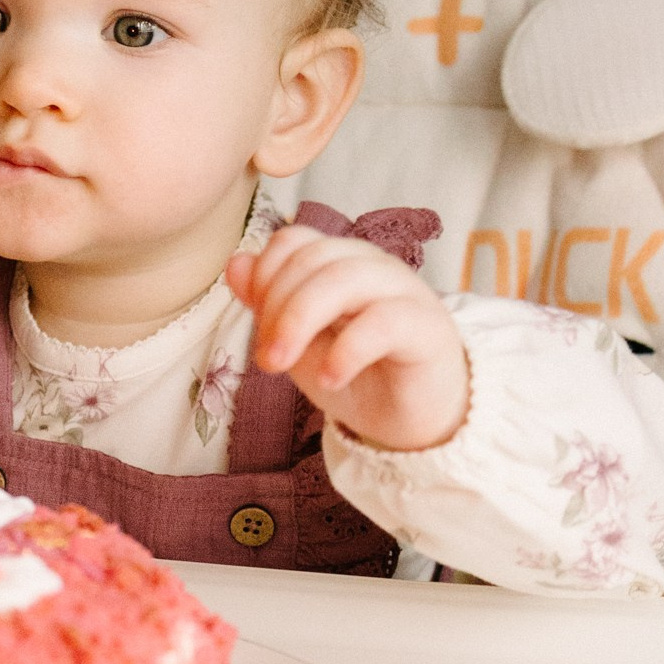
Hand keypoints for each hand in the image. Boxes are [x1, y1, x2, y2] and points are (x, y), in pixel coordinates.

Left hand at [227, 225, 469, 454]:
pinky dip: (347, 350)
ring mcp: (403, 291)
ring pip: (343, 279)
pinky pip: (383, 320)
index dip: (264, 278)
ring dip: (299, 322)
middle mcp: (372, 267)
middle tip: (267, 360)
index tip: (259, 330)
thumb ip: (269, 307)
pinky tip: (331, 378)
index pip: (294, 241)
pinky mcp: (427, 326)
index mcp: (340, 264)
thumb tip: (236, 263)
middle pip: (313, 258)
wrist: (414, 422)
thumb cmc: (359, 377)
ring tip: (283, 366)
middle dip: (276, 308)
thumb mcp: (301, 346)